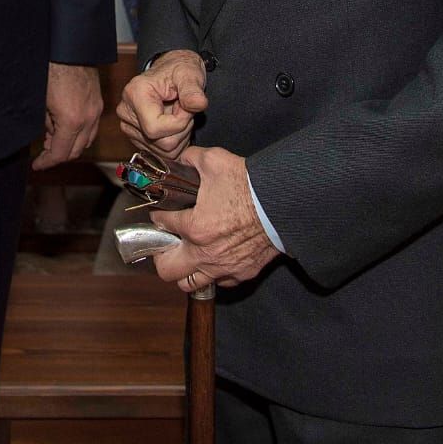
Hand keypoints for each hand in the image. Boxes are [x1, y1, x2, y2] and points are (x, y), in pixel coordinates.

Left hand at [31, 63, 102, 169]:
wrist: (69, 48)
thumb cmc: (51, 69)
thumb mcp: (40, 102)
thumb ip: (45, 125)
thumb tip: (48, 136)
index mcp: (72, 121)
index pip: (60, 153)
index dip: (47, 162)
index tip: (37, 165)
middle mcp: (88, 119)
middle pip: (75, 151)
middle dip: (58, 155)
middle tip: (43, 152)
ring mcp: (96, 111)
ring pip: (86, 141)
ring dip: (70, 145)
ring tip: (53, 138)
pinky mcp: (98, 103)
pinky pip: (91, 128)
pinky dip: (79, 133)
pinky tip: (65, 126)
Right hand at [116, 50, 208, 156]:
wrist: (173, 73)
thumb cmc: (180, 72)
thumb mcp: (189, 74)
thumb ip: (193, 90)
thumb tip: (199, 104)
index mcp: (134, 94)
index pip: (155, 128)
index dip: (178, 123)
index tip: (187, 108)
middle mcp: (126, 112)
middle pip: (159, 143)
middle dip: (181, 130)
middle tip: (185, 111)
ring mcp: (128, 126)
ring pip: (162, 151)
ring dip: (179, 136)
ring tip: (179, 115)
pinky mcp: (135, 137)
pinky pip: (161, 153)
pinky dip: (174, 141)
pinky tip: (174, 124)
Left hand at [150, 146, 280, 291]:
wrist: (283, 204)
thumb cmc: (250, 185)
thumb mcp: (214, 161)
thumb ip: (191, 159)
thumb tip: (182, 160)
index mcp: (194, 227)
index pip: (160, 224)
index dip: (159, 215)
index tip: (162, 212)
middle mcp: (205, 253)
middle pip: (166, 269)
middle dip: (161, 254)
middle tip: (168, 241)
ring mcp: (223, 267)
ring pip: (189, 283)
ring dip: (185, 269)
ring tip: (188, 254)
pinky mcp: (242, 273)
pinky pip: (219, 282)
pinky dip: (213, 273)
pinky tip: (214, 257)